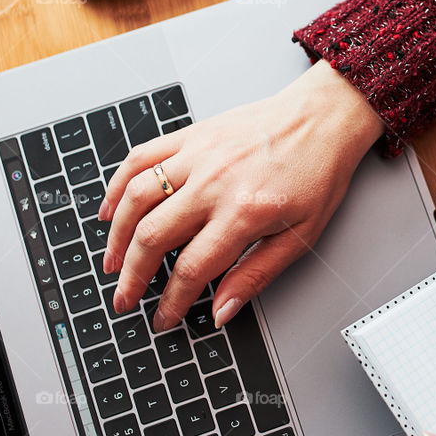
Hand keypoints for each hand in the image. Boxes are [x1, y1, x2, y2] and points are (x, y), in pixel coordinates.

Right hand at [98, 60, 384, 330]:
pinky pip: (140, 158)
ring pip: (136, 198)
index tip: (164, 317)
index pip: (191, 269)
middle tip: (126, 298)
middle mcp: (214, 181)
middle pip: (152, 237)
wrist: (324, 118)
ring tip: (113, 263)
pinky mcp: (191, 135)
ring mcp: (198, 154)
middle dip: (132, 277)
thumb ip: (256, 276)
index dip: (171, 301)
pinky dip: (117, 186)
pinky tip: (111, 210)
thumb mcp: (301, 236)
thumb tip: (222, 311)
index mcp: (244, 212)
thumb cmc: (318, 173)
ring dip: (117, 236)